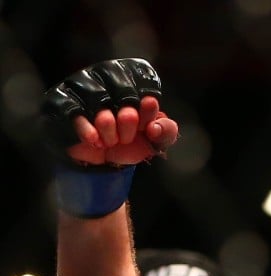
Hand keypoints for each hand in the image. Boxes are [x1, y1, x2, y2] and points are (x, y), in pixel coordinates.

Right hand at [41, 58, 178, 166]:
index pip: (141, 80)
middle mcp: (104, 77)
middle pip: (120, 87)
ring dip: (108, 123)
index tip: (147, 123)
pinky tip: (95, 140)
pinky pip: (72, 109)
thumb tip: (155, 126)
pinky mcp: (60, 101)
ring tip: (112, 141)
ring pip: (96, 96)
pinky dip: (86, 127)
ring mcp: (80, 87)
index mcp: (131, 82)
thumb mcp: (155, 140)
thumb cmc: (130, 141)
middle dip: (129, 117)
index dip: (146, 104)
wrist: (100, 160)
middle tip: (128, 137)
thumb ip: (166, 131)